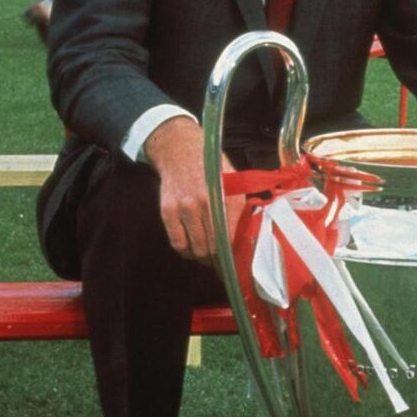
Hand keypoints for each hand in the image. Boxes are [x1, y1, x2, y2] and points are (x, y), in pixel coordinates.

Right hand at [144, 116, 238, 265]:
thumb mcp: (234, 180)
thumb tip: (248, 235)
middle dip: (219, 263)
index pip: (232, 239)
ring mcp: (186, 207)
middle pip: (214, 248)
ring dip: (203, 260)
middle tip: (222, 268)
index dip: (233, 257)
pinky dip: (186, 251)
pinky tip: (191, 250)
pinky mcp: (168, 211)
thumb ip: (240, 206)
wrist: (181, 149)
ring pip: (196, 248)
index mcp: (228, 197)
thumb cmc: (211, 165)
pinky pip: (177, 242)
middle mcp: (207, 203)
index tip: (236, 265)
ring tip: (208, 260)